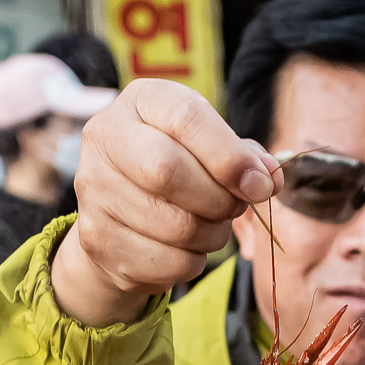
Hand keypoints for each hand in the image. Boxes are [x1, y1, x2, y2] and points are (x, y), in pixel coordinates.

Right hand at [51, 79, 279, 326]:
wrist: (119, 218)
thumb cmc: (176, 173)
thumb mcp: (209, 150)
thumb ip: (243, 157)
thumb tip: (270, 177)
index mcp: (140, 102)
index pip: (186, 117)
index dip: (230, 156)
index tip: (260, 185)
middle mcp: (105, 138)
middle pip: (169, 171)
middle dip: (219, 199)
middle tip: (234, 209)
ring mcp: (94, 190)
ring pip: (173, 225)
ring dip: (211, 235)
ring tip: (211, 227)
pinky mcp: (97, 239)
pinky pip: (166, 261)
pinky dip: (192, 262)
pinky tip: (186, 249)